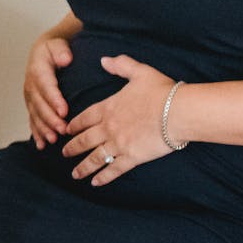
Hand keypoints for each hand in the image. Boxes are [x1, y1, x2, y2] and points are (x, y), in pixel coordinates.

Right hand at [23, 32, 74, 148]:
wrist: (42, 54)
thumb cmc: (53, 51)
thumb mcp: (57, 45)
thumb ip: (61, 51)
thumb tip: (65, 59)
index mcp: (38, 70)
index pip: (46, 86)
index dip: (54, 99)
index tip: (64, 110)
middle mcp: (31, 85)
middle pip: (39, 104)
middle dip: (50, 119)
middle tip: (62, 129)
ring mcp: (30, 97)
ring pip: (35, 115)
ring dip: (43, 128)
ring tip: (53, 139)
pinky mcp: (32, 105)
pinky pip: (32, 120)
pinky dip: (36, 133)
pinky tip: (42, 144)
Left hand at [61, 55, 175, 185]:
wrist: (178, 111)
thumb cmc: (161, 91)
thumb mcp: (139, 71)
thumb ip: (121, 65)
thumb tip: (104, 59)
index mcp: (108, 107)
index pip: (84, 118)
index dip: (74, 125)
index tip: (66, 131)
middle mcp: (108, 127)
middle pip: (84, 140)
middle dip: (72, 147)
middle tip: (63, 153)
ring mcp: (118, 144)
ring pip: (95, 158)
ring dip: (83, 167)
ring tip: (74, 174)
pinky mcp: (132, 157)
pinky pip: (113, 170)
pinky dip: (103, 177)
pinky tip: (95, 183)